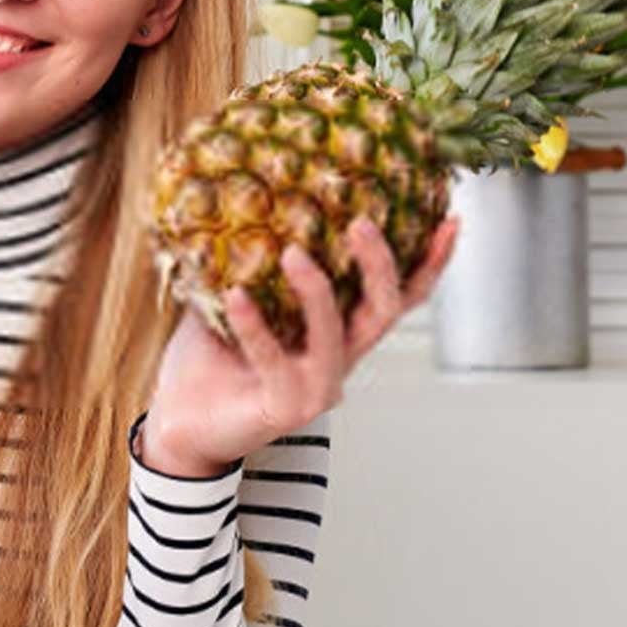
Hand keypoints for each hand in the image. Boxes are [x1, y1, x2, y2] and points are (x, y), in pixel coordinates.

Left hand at [143, 216, 460, 476]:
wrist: (177, 424)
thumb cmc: (208, 365)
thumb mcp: (232, 301)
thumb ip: (250, 261)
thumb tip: (244, 202)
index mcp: (338, 335)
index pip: (398, 298)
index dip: (429, 263)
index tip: (449, 218)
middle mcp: (338, 361)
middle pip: (384, 311)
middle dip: (380, 264)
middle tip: (362, 222)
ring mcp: (316, 389)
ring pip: (336, 334)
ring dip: (317, 291)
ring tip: (290, 251)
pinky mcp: (285, 409)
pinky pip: (274, 358)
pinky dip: (254, 324)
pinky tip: (235, 296)